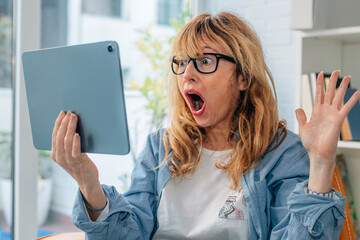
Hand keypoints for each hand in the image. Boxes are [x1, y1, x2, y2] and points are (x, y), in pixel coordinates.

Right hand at [51, 111, 105, 216]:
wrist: (87, 180)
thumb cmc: (80, 164)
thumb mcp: (70, 154)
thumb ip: (68, 143)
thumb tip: (72, 123)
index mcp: (55, 154)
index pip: (54, 135)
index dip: (58, 123)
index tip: (62, 113)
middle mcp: (59, 157)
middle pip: (59, 137)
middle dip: (64, 123)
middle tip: (69, 113)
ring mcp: (68, 160)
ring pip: (66, 141)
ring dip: (70, 128)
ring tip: (74, 118)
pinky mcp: (78, 162)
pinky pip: (75, 151)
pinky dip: (75, 142)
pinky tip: (77, 134)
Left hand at [295, 71, 359, 191]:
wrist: (317, 153)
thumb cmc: (311, 143)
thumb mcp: (303, 127)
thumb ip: (301, 117)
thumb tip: (298, 107)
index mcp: (316, 111)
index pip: (318, 94)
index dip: (319, 84)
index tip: (320, 74)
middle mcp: (325, 111)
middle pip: (329, 92)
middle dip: (332, 81)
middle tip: (336, 71)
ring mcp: (332, 114)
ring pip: (338, 97)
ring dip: (343, 87)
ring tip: (347, 76)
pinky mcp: (338, 120)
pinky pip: (346, 108)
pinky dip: (352, 100)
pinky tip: (358, 92)